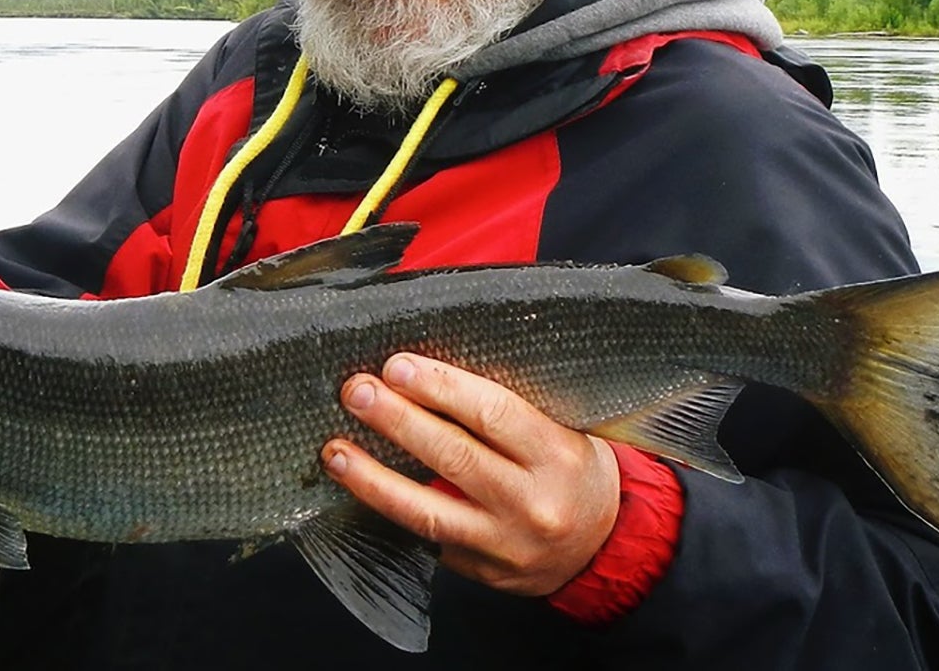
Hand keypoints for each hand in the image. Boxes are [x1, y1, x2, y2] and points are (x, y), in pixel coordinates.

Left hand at [322, 353, 620, 596]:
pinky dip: (388, 513)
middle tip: (357, 392)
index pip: (493, 413)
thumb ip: (509, 407)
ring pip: (428, 511)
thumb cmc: (574, 471)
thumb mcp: (564, 429)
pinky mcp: (481, 571)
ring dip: (373, 478)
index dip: (440, 387)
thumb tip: (431, 369)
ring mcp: (504, 544)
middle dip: (398, 421)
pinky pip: (427, 540)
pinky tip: (357, 490)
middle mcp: (532, 502)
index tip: (397, 366)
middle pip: (454, 457)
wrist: (603, 546)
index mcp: (558, 455)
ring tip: (335, 451)